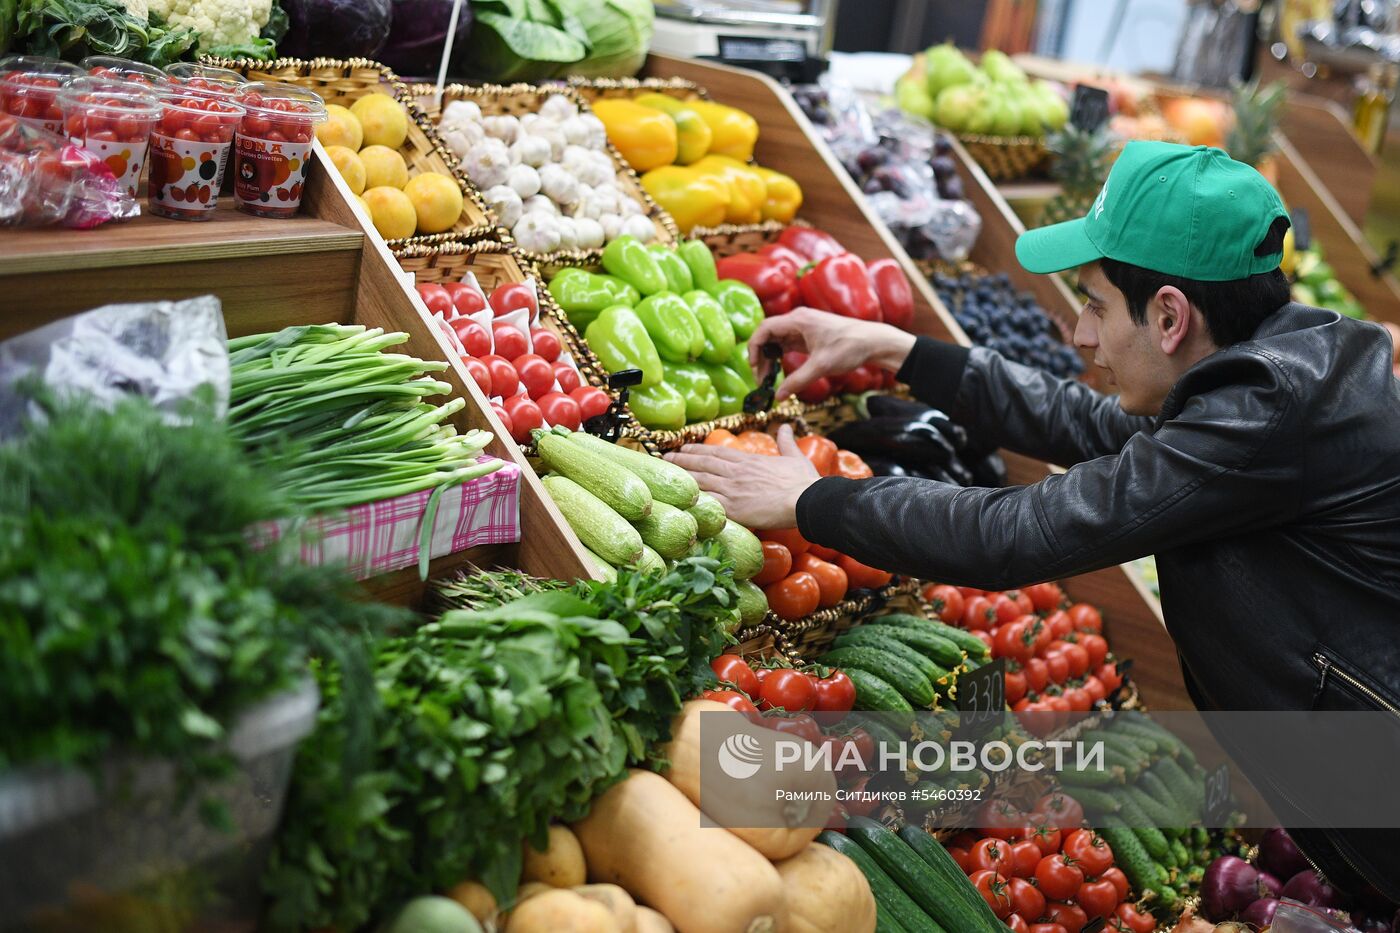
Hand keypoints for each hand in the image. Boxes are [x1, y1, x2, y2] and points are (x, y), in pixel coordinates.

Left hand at [664, 424, 819, 529]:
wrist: (806, 500)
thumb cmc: (803, 482)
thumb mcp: (795, 457)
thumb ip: (787, 442)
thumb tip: (786, 427)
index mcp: (749, 460)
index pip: (717, 452)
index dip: (698, 449)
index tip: (685, 447)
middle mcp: (736, 472)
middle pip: (703, 464)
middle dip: (682, 460)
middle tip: (665, 458)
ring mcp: (733, 490)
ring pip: (700, 480)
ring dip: (681, 476)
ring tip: (666, 473)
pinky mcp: (734, 509)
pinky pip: (707, 502)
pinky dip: (692, 499)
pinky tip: (678, 498)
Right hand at [749, 307, 916, 399]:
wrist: (873, 342)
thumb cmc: (849, 347)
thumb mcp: (821, 366)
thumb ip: (797, 381)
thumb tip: (778, 397)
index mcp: (798, 320)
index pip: (764, 329)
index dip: (753, 347)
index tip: (753, 367)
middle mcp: (798, 320)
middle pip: (768, 335)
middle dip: (760, 356)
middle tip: (760, 379)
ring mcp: (803, 327)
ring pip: (776, 341)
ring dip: (769, 358)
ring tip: (768, 378)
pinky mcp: (809, 336)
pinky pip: (787, 344)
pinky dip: (780, 357)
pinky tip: (780, 371)